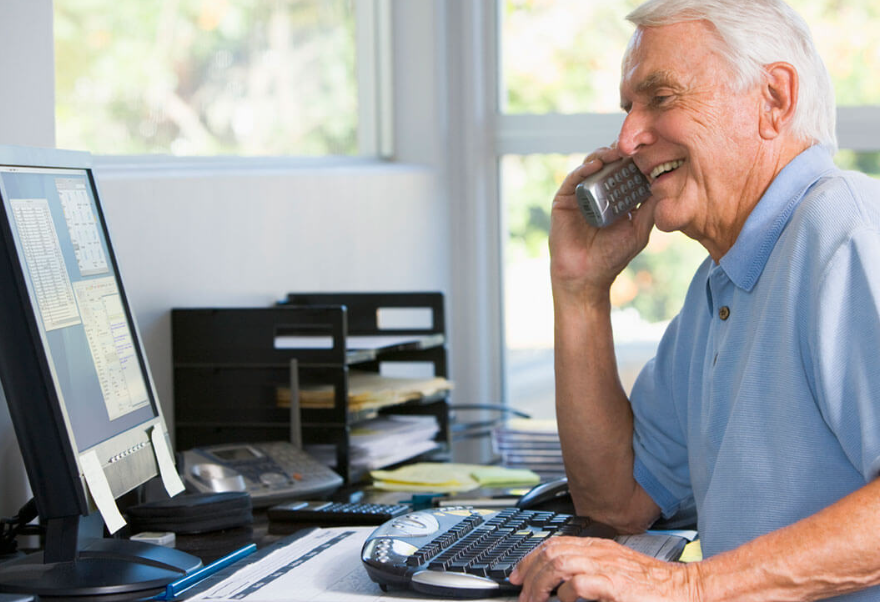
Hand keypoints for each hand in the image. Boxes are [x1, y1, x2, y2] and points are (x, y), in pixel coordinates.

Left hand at [509, 536, 700, 601]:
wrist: (687, 590)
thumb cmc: (655, 587)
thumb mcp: (618, 572)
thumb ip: (592, 573)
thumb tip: (564, 586)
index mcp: (600, 548)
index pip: (555, 543)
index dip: (531, 557)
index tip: (518, 573)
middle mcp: (600, 553)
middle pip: (551, 551)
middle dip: (529, 570)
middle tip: (520, 590)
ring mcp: (608, 568)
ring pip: (559, 563)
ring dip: (540, 582)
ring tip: (534, 599)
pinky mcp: (616, 587)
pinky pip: (579, 584)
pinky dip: (565, 593)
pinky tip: (563, 601)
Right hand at [550, 147, 655, 301]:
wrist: (586, 276)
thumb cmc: (612, 257)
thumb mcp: (639, 231)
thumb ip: (650, 210)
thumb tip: (667, 186)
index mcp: (616, 198)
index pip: (626, 171)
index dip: (636, 159)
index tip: (649, 149)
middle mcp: (598, 192)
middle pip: (609, 164)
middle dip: (621, 152)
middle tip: (633, 146)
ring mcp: (581, 194)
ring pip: (591, 166)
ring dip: (604, 156)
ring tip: (616, 153)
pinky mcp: (564, 199)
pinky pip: (574, 179)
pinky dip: (584, 168)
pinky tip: (596, 164)